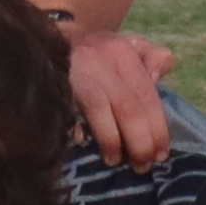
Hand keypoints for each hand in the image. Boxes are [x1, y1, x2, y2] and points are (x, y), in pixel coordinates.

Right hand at [59, 23, 179, 165]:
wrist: (43, 38)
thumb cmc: (91, 51)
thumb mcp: (122, 46)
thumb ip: (149, 58)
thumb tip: (162, 72)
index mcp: (122, 49)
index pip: (147, 95)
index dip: (157, 128)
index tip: (161, 154)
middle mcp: (102, 57)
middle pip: (130, 107)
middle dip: (140, 142)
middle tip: (143, 165)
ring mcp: (78, 69)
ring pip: (105, 111)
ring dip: (115, 143)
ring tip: (118, 162)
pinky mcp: (56, 82)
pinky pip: (74, 112)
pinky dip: (85, 132)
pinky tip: (89, 146)